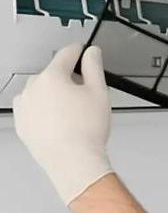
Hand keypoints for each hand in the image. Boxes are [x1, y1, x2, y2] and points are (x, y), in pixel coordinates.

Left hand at [13, 42, 113, 206]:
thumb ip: (94, 66)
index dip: (79, 51)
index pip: (66, 54)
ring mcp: (25, 106)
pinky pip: (34, 108)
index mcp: (52, 76)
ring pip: (42, 91)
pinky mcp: (22, 122)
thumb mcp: (100, 92)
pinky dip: (45, 111)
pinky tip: (61, 122)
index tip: (83, 51)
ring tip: (73, 113)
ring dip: (55, 95)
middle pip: (54, 73)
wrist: (73, 161)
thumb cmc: (86, 131)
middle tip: (85, 96)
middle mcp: (33, 88)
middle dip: (69, 79)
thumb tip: (92, 53)